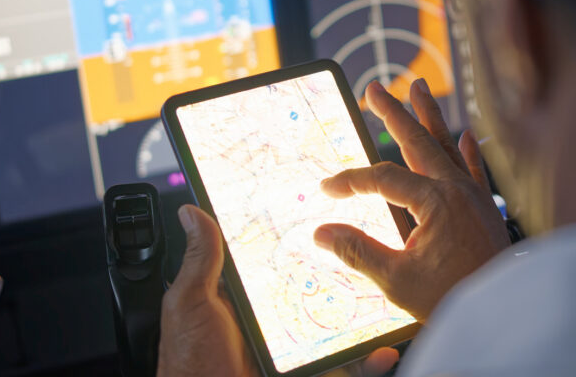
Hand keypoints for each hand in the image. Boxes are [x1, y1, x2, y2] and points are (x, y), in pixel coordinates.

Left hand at [159, 205, 400, 376]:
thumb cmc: (192, 363)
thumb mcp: (192, 302)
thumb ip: (200, 259)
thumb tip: (192, 213)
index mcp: (249, 299)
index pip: (280, 264)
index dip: (300, 244)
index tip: (322, 219)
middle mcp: (276, 321)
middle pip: (317, 291)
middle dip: (344, 276)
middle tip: (366, 256)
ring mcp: (296, 349)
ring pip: (337, 327)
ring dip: (363, 316)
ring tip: (384, 300)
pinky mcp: (311, 371)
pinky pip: (343, 366)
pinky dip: (367, 361)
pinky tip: (380, 352)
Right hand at [314, 79, 510, 320]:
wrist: (505, 314)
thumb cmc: (453, 298)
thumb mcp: (397, 280)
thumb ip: (358, 252)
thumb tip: (321, 233)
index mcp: (435, 201)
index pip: (384, 178)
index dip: (352, 181)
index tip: (327, 188)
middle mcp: (456, 188)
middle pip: (418, 141)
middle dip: (394, 113)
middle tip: (374, 89)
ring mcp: (474, 195)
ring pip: (447, 146)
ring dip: (430, 117)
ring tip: (419, 87)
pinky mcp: (486, 208)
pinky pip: (475, 169)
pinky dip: (468, 150)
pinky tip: (466, 134)